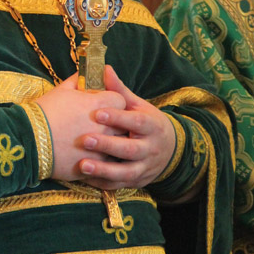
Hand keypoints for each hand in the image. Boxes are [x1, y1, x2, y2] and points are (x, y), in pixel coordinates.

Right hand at [36, 72, 126, 182]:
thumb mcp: (60, 90)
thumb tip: (84, 73)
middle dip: (114, 123)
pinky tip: (88, 155)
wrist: (28, 140)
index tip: (101, 104)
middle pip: (122, 123)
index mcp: (99, 104)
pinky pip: (106, 162)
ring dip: (109, 142)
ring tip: (94, 141)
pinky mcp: (94, 165)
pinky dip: (100, 159)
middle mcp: (106, 126)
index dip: (112, 101)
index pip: (121, 100)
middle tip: (99, 123)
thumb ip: (77, 80)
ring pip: (116, 146)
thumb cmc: (44, 113)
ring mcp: (102, 148)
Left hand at [77, 65, 174, 188]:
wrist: (170, 149)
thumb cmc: (146, 122)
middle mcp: (150, 148)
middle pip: (130, 149)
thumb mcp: (138, 105)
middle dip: (108, 145)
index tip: (97, 113)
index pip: (136, 121)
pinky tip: (85, 178)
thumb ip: (120, 91)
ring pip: (125, 172)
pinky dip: (103, 183)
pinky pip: (119, 185)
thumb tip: (105, 68)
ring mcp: (145, 168)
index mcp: (152, 126)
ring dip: (104, 170)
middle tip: (85, 140)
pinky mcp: (137, 182)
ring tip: (83, 165)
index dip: (118, 118)